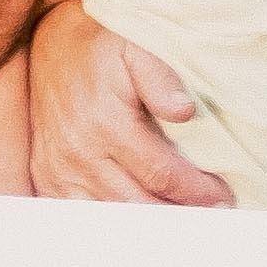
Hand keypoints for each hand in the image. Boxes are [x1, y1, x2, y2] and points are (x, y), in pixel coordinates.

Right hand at [16, 6, 232, 206]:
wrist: (52, 44)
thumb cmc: (102, 47)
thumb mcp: (137, 49)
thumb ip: (161, 78)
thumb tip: (184, 112)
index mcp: (106, 124)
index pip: (160, 174)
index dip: (195, 191)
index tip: (222, 197)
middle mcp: (78, 153)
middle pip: (136, 203)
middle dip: (177, 213)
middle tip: (210, 215)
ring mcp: (57, 168)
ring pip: (107, 213)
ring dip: (145, 221)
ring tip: (177, 218)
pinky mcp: (45, 174)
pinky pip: (76, 212)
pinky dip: (106, 221)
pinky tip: (133, 218)